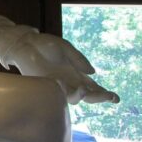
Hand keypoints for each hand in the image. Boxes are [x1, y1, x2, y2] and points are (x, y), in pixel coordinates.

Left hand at [3, 32, 119, 104]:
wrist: (26, 43)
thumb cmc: (46, 45)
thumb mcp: (66, 49)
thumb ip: (79, 59)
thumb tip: (93, 72)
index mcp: (77, 74)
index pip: (94, 88)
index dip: (105, 94)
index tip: (116, 98)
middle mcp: (70, 82)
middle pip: (87, 96)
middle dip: (98, 97)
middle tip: (108, 96)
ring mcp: (58, 84)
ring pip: (74, 98)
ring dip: (81, 95)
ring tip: (83, 90)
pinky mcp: (45, 85)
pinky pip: (57, 92)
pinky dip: (63, 91)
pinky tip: (65, 85)